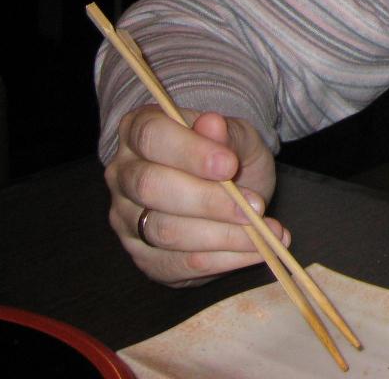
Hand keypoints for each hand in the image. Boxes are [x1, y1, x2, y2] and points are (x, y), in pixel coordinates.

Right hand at [104, 104, 285, 285]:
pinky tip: (256, 250)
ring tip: (265, 231)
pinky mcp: (143, 257)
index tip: (230, 165)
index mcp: (138, 130)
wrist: (230, 187)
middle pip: (151, 188)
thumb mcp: (238, 136)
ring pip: (165, 231)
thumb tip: (212, 124)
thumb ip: (228, 133)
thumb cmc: (228, 154)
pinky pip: (178, 264)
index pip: (151, 136)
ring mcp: (127, 219)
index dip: (190, 152)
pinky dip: (223, 259)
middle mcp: (123, 175)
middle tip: (255, 206)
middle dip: (207, 200)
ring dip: (222, 235)